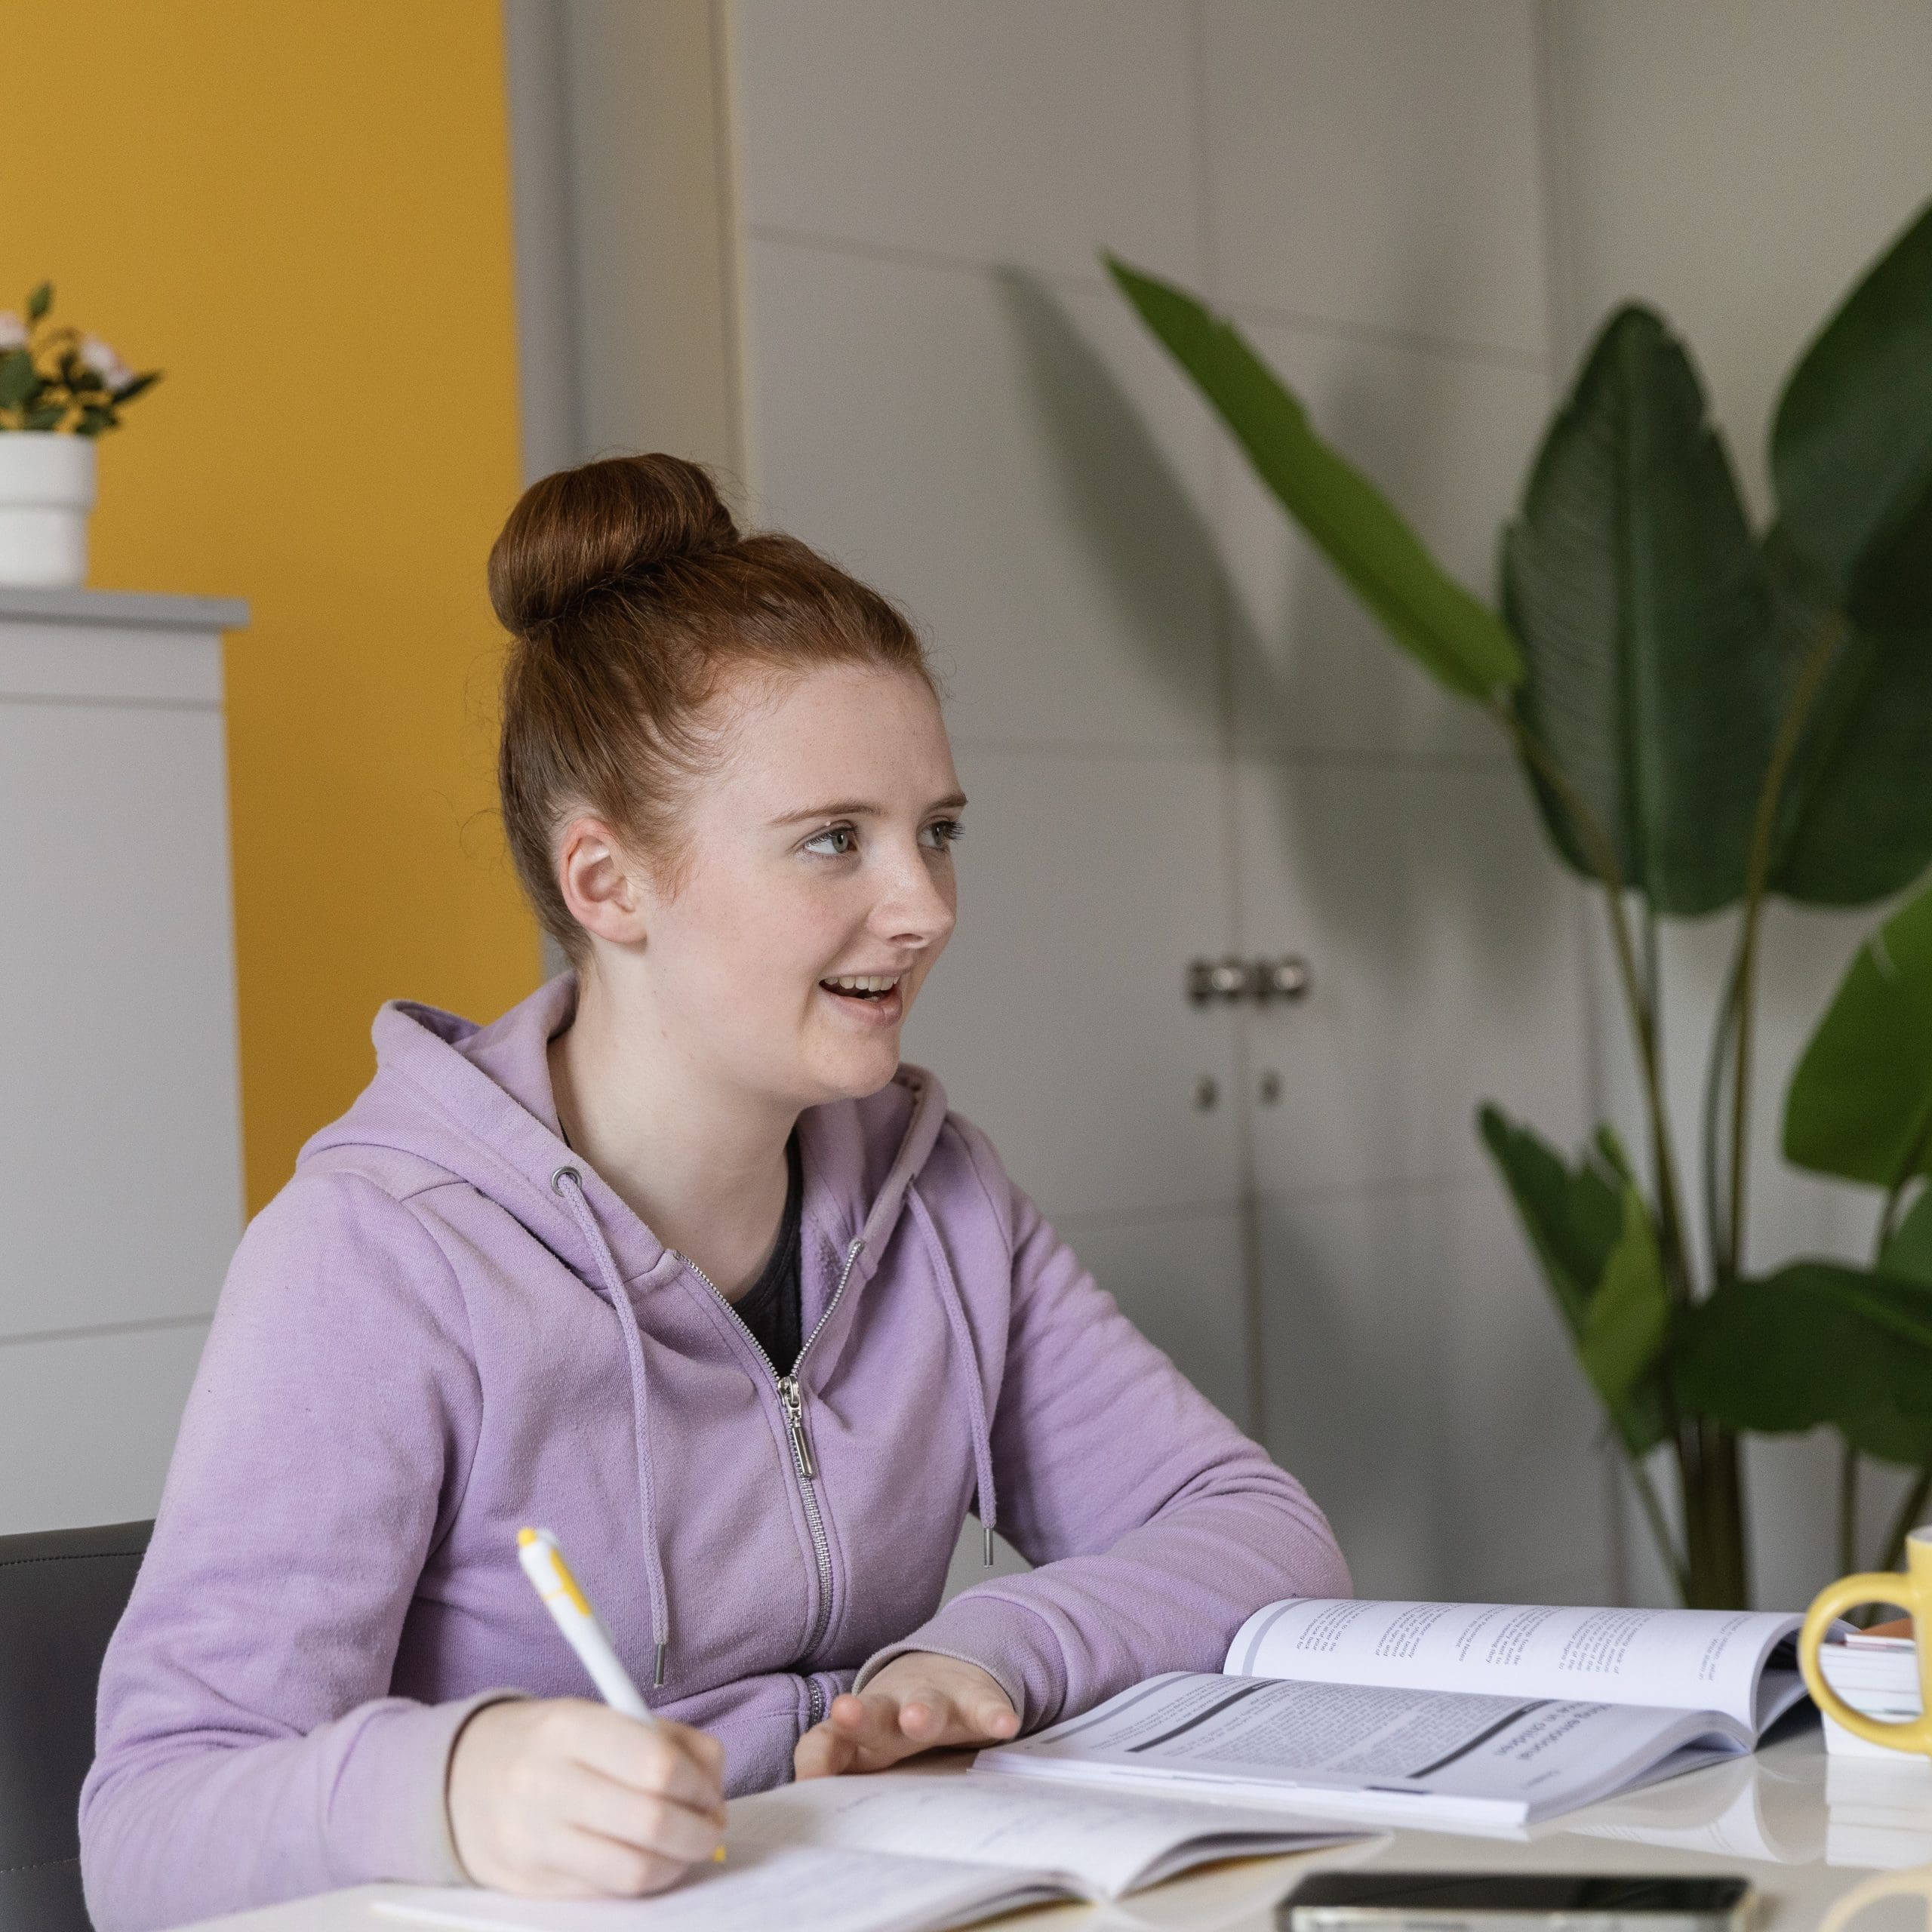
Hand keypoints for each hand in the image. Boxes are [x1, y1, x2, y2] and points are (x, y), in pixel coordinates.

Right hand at [447, 1697, 726, 1895]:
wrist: (460, 1778)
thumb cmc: (552, 1744)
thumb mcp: (602, 1716)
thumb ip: (668, 1741)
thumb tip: (714, 1789)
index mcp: (570, 1727)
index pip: (656, 1763)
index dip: (699, 1785)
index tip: (711, 1794)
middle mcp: (546, 1782)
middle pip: (650, 1820)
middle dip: (698, 1831)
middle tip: (711, 1829)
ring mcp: (532, 1838)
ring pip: (632, 1869)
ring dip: (677, 1864)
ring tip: (686, 1849)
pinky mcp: (528, 1883)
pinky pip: (606, 1892)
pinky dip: (643, 1880)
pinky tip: (649, 1861)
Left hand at [793, 1653, 1018, 1778]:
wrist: (948, 1670)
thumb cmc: (896, 1727)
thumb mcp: (867, 1753)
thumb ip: (840, 1779)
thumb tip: (811, 1821)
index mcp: (860, 1735)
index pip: (827, 1741)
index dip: (816, 1758)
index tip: (809, 1782)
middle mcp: (892, 1712)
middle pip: (872, 1713)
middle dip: (859, 1714)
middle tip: (846, 1712)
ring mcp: (936, 1701)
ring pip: (927, 1705)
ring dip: (920, 1711)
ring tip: (917, 1719)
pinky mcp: (975, 1699)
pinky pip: (985, 1707)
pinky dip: (993, 1714)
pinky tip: (1004, 1724)